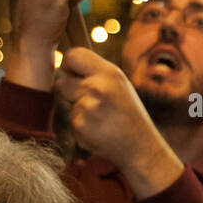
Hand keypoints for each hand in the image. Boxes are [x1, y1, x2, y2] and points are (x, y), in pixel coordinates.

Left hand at [56, 47, 181, 193]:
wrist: (140, 146)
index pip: (73, 55)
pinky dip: (81, 125)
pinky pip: (71, 120)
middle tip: (94, 103)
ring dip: (78, 110)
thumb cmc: (128, 113)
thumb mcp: (119, 85)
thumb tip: (63, 67)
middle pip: (62, 82)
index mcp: (109, 73)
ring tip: (101, 118)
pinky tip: (98, 129)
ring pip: (66, 103)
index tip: (74, 74)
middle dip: (71, 92)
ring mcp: (88, 107)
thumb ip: (94, 73)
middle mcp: (98, 87)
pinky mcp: (80, 126)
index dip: (69, 65)